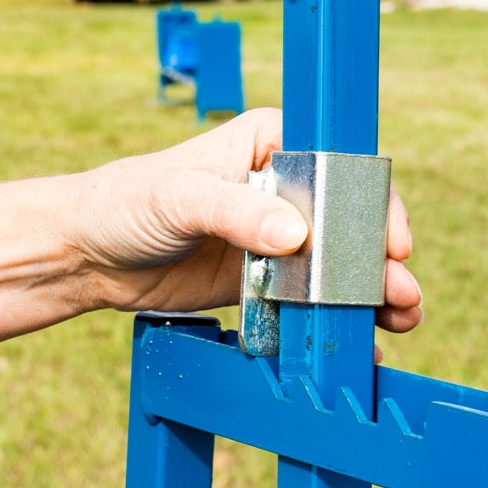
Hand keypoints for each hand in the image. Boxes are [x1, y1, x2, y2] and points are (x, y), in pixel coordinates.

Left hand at [69, 108, 422, 333]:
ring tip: (398, 319)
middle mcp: (282, 187)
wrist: (86, 254)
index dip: (373, 204)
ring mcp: (276, 236)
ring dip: (370, 292)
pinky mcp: (264, 280)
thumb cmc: (125, 202)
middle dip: (380, 259)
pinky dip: (335, 320)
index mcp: (271, 143)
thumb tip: (296, 235)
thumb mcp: (181, 198)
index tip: (391, 243)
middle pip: (349, 221)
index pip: (340, 167)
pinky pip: (309, 300)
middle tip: (400, 293)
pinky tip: (361, 344)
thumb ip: (237, 212)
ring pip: (338, 264)